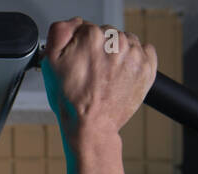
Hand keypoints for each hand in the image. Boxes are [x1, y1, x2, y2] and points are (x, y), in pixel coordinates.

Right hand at [42, 18, 156, 140]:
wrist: (91, 126)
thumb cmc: (71, 101)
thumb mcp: (50, 64)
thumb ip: (59, 32)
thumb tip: (74, 22)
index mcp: (92, 37)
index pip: (86, 29)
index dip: (79, 47)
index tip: (79, 63)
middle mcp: (116, 41)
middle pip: (106, 35)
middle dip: (99, 50)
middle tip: (91, 73)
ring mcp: (134, 53)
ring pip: (125, 42)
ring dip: (116, 55)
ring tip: (105, 77)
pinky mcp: (148, 66)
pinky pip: (144, 51)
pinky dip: (134, 60)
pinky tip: (121, 75)